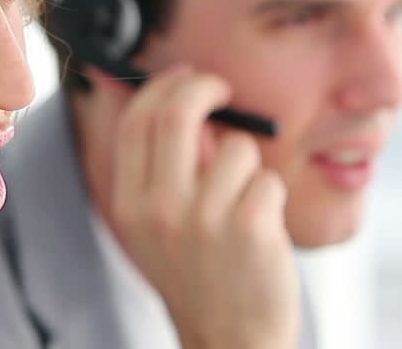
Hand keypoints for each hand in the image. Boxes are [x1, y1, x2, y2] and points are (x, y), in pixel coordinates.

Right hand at [94, 66, 298, 348]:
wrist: (230, 339)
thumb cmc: (199, 273)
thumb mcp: (155, 225)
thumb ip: (158, 167)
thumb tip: (176, 93)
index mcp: (130, 203)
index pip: (136, 119)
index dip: (163, 87)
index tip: (185, 77)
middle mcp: (159, 209)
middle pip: (175, 113)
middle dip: (205, 88)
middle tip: (224, 91)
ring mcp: (204, 219)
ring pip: (236, 148)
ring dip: (249, 166)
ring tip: (245, 203)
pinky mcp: (250, 227)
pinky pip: (267, 179)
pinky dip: (271, 196)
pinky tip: (262, 229)